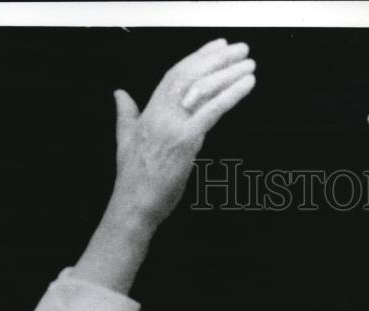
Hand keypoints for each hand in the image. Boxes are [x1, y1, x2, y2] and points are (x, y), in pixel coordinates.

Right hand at [110, 38, 254, 228]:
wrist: (134, 205)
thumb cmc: (134, 180)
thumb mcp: (125, 140)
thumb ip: (126, 114)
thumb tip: (119, 93)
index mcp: (149, 111)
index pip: (175, 74)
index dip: (197, 58)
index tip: (217, 46)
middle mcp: (161, 113)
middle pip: (192, 75)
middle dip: (218, 59)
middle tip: (241, 48)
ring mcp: (174, 126)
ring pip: (204, 89)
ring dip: (229, 72)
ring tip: (249, 62)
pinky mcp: (187, 141)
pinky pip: (212, 111)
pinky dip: (231, 94)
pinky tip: (247, 83)